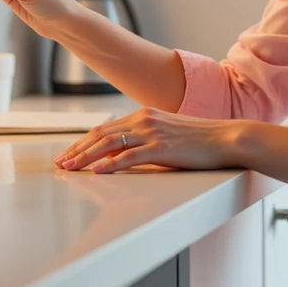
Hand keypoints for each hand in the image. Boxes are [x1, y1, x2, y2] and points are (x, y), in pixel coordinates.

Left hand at [54, 108, 242, 173]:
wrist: (226, 138)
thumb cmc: (201, 139)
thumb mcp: (168, 133)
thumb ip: (146, 139)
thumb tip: (125, 154)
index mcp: (145, 115)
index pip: (105, 129)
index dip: (83, 142)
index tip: (69, 154)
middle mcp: (145, 120)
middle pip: (101, 135)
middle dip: (77, 150)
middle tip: (61, 163)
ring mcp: (153, 133)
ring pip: (109, 144)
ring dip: (86, 157)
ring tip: (71, 168)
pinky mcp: (162, 148)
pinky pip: (130, 156)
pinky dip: (111, 164)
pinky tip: (98, 171)